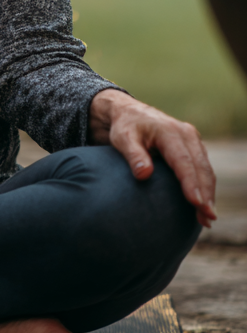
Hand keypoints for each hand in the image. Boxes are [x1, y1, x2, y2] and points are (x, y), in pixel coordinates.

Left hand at [89, 89, 215, 226]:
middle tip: (207, 218)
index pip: (184, 161)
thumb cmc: (125, 127)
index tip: (196, 203)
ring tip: (207, 218)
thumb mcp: (122, 138)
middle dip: (206, 194)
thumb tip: (144, 175)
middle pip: (201, 168)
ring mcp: (192, 140)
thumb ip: (133, 155)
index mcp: (169, 131)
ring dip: (209, 194)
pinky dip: (206, 187)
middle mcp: (186, 134)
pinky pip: (203, 169)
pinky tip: (204, 205)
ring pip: (206, 170)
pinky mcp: (194, 148)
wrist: (129, 113)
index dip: (191, 183)